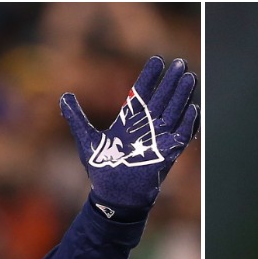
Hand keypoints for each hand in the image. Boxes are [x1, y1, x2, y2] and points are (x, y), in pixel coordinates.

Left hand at [60, 55, 198, 218]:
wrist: (114, 197)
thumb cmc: (102, 170)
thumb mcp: (87, 140)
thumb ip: (76, 117)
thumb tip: (64, 96)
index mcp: (129, 121)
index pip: (142, 93)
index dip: (150, 77)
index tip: (157, 60)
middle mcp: (146, 128)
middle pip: (161, 99)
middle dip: (170, 82)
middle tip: (179, 62)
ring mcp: (158, 140)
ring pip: (174, 113)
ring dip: (182, 96)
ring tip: (190, 77)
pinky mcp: (167, 155)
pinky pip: (180, 136)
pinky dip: (187, 123)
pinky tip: (193, 108)